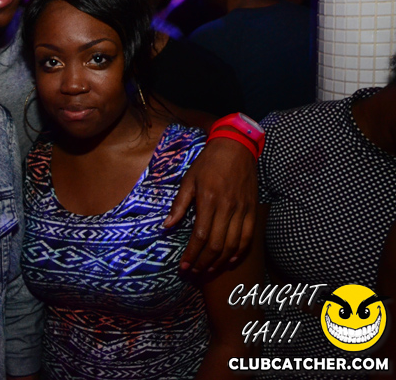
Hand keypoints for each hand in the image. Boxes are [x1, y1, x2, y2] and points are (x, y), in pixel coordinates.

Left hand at [164, 137, 256, 272]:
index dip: (192, 254)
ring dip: (220, 262)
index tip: (183, 266)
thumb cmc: (208, 163)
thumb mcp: (189, 180)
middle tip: (194, 273)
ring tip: (208, 270)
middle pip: (217, 245)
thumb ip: (179, 205)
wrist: (236, 148)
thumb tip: (167, 225)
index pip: (200, 236)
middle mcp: (228, 208)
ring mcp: (243, 210)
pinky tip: (229, 261)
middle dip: (203, 262)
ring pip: (233, 244)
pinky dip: (239, 252)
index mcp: (209, 201)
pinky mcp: (253, 210)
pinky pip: (248, 237)